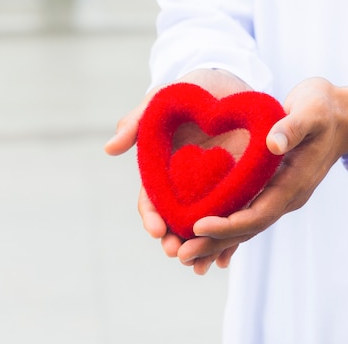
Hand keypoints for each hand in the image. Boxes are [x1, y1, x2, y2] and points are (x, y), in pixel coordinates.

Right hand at [104, 68, 252, 270]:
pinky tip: (227, 257)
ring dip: (200, 248)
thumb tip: (110, 148)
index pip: (152, 200)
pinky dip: (228, 238)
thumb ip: (136, 122)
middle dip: (175, 240)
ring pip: (203, 225)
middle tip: (177, 254)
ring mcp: (211, 187)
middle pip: (176, 219)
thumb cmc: (186, 90)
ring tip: (201, 265)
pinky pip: (232, 214)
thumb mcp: (159, 102)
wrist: (226, 82)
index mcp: (161, 170)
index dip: (151, 216)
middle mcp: (184, 184)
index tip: (156, 229)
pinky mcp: (237, 185)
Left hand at [181, 77, 347, 273]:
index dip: (229, 223)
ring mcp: (280, 196)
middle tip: (180, 254)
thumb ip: (292, 127)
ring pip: (245, 226)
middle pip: (248, 228)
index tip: (199, 225)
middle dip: (214, 242)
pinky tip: (204, 238)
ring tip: (183, 252)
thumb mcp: (312, 111)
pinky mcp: (272, 190)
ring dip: (216, 241)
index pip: (259, 213)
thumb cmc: (324, 110)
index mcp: (294, 182)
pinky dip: (226, 229)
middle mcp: (287, 196)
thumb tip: (272, 144)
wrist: (341, 118)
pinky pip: (247, 215)